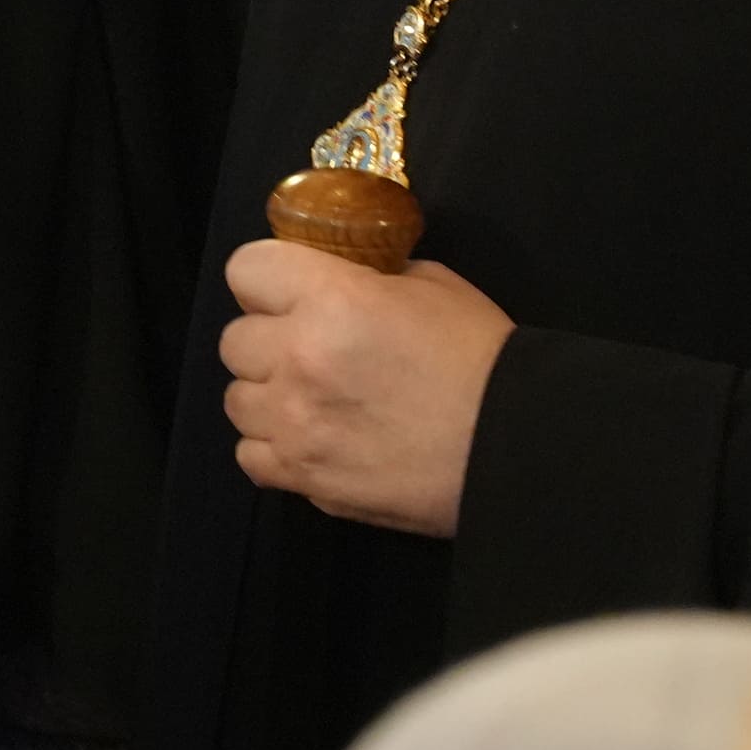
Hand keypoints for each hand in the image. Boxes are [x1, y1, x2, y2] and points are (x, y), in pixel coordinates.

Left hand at [216, 241, 513, 537]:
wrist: (516, 450)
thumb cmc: (480, 359)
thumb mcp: (432, 286)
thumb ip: (370, 278)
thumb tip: (341, 281)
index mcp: (331, 300)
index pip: (246, 270)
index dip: (268, 278)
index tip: (290, 292)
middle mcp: (299, 359)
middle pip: (234, 339)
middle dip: (269, 339)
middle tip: (311, 350)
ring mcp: (295, 425)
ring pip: (236, 398)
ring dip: (268, 395)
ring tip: (314, 401)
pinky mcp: (304, 479)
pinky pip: (251, 455)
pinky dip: (274, 448)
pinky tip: (311, 440)